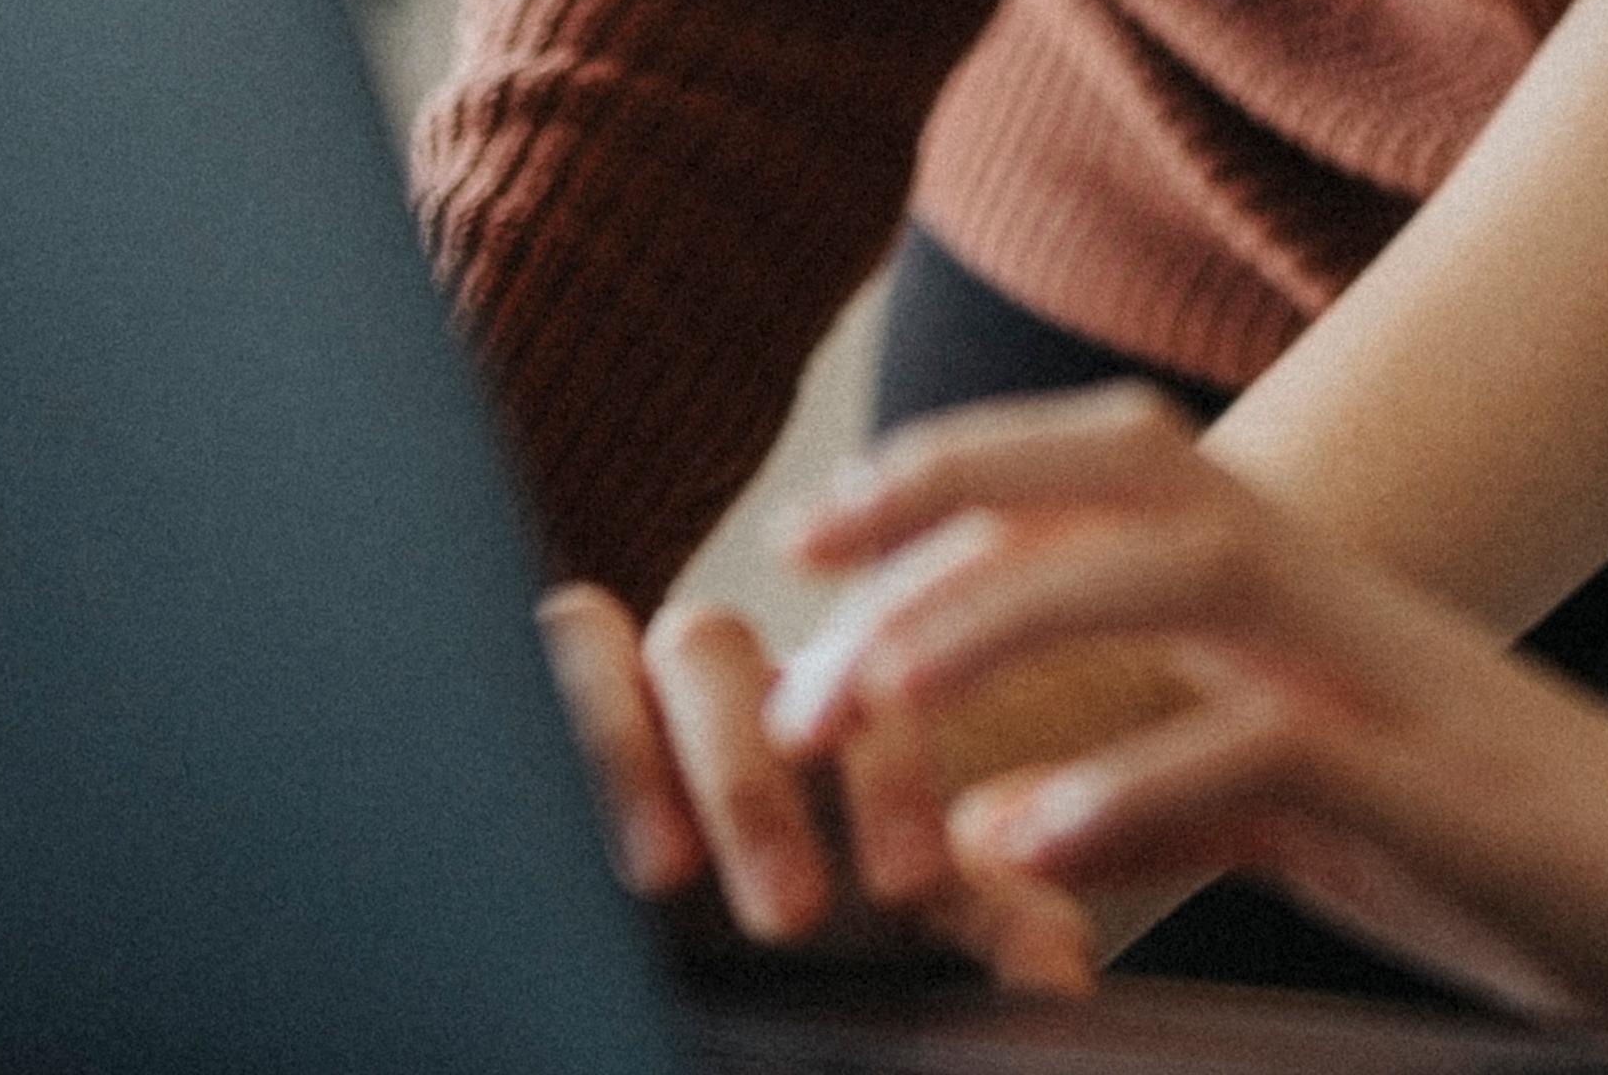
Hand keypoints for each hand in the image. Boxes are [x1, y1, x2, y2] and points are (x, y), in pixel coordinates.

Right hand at [530, 580, 1093, 987]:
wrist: (659, 951)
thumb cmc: (799, 925)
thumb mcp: (887, 930)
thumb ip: (981, 920)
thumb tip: (1062, 966)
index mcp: (840, 713)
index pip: (876, 690)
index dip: (891, 774)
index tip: (910, 885)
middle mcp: (743, 682)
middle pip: (756, 657)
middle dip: (762, 781)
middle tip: (790, 910)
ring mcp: (643, 681)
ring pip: (667, 645)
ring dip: (655, 751)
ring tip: (663, 870)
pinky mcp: (544, 690)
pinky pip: (560, 642)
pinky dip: (569, 705)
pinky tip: (566, 813)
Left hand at [766, 383, 1607, 1047]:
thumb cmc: (1515, 859)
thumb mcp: (1324, 786)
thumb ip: (1189, 756)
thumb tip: (1012, 802)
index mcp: (1308, 585)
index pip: (1111, 458)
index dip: (953, 470)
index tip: (817, 534)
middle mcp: (1338, 596)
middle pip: (1124, 470)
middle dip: (942, 506)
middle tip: (798, 608)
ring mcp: (1386, 683)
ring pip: (1175, 576)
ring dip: (1000, 622)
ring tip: (869, 704)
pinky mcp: (1431, 794)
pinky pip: (1260, 758)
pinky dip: (1125, 790)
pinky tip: (1018, 849)